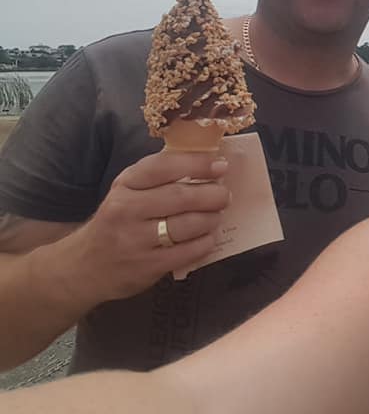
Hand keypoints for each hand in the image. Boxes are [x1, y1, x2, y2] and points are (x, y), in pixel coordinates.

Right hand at [57, 151, 230, 304]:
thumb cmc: (117, 220)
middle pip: (180, 197)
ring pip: (186, 225)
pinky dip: (205, 242)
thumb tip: (207, 162)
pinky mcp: (146, 267)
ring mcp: (134, 240)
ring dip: (211, 218)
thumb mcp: (128, 191)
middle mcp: (125, 210)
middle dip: (212, 194)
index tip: (220, 165)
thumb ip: (160, 176)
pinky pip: (187, 252)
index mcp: (124, 185)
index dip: (196, 164)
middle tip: (225, 195)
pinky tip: (208, 237)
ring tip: (217, 215)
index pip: (162, 167)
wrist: (83, 266)